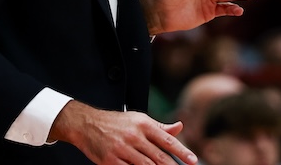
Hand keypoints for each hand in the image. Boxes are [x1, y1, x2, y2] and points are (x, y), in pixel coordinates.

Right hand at [50, 101, 196, 164]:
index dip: (182, 151)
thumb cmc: (116, 122)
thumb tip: (180, 127)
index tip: (193, 161)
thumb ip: (160, 127)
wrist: (87, 124)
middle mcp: (133, 136)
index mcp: (143, 124)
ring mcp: (122, 149)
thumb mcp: (139, 120)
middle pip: (158, 156)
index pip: (167, 140)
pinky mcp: (110, 160)